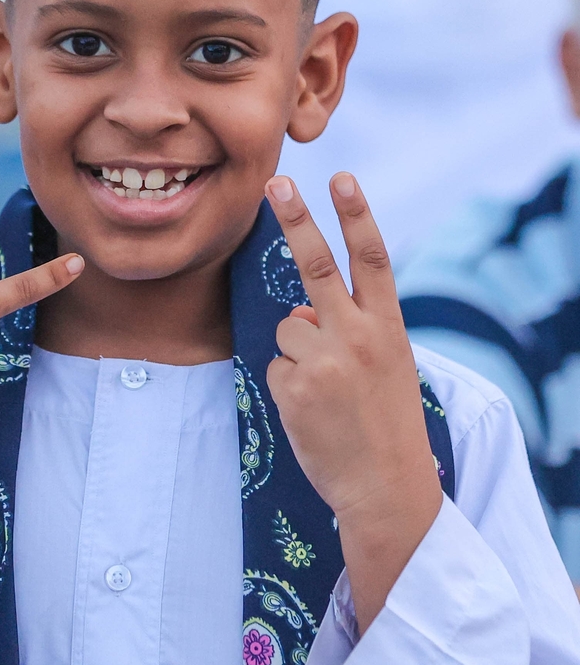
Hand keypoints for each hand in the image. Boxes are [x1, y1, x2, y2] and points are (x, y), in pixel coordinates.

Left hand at [264, 172, 441, 632]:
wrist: (385, 487)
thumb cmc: (386, 422)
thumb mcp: (389, 365)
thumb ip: (354, 327)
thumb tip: (302, 310)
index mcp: (390, 328)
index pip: (372, 258)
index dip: (357, 215)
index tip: (342, 177)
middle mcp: (358, 337)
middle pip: (317, 266)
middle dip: (295, 219)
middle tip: (276, 182)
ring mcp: (325, 362)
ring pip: (287, 328)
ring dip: (297, 352)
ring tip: (327, 391)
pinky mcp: (294, 387)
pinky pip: (275, 366)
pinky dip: (288, 384)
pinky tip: (313, 411)